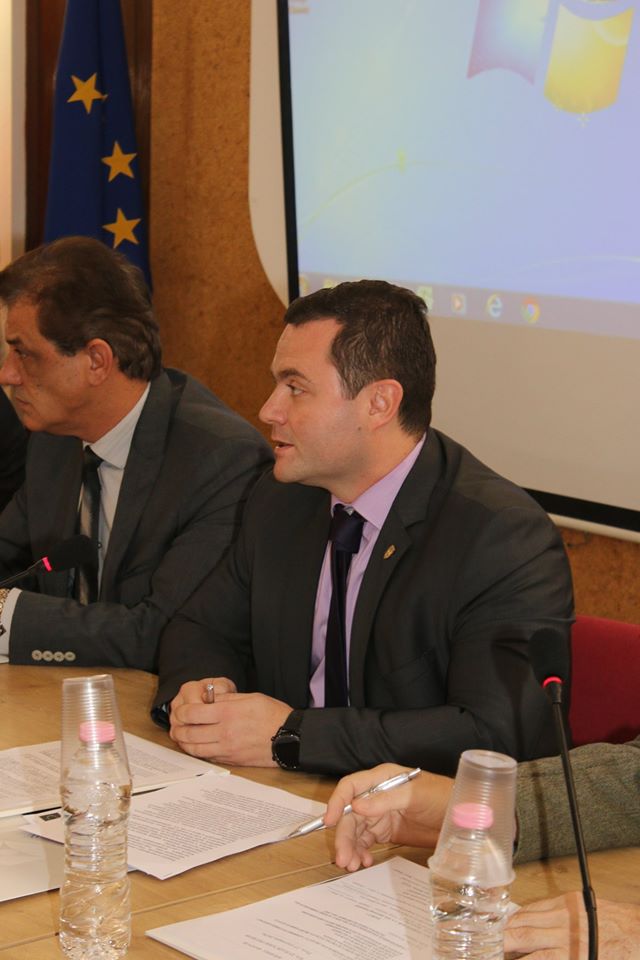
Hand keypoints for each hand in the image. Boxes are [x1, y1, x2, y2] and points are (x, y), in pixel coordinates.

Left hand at [169, 678, 292, 765]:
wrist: (290, 738)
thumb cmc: (272, 714)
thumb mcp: (250, 697)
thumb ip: (227, 699)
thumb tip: (209, 699)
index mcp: (228, 712)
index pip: (193, 713)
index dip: (182, 711)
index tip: (181, 710)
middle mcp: (224, 732)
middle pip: (189, 733)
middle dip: (178, 728)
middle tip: (176, 724)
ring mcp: (227, 748)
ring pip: (195, 748)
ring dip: (184, 742)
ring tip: (181, 736)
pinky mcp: (231, 759)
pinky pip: (207, 757)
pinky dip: (197, 752)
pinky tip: (196, 746)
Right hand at [325, 763, 452, 871]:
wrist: (463, 817)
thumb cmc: (441, 797)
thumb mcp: (414, 796)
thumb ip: (385, 800)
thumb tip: (356, 806)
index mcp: (381, 779)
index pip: (351, 787)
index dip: (337, 802)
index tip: (329, 821)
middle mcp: (376, 796)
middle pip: (350, 814)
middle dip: (344, 836)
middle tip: (343, 858)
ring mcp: (381, 814)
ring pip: (356, 831)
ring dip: (350, 847)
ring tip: (351, 865)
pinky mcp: (387, 831)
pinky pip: (366, 842)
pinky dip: (361, 852)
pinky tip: (364, 862)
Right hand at [505, 893, 639, 959]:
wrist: (639, 932)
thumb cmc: (620, 956)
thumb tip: (532, 959)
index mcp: (572, 954)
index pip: (531, 959)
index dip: (511, 959)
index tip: (497, 959)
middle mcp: (564, 931)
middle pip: (521, 935)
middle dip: (501, 943)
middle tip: (488, 950)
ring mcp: (564, 912)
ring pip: (524, 917)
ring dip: (508, 927)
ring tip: (495, 937)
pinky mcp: (567, 899)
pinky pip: (536, 905)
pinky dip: (522, 913)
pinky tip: (515, 921)